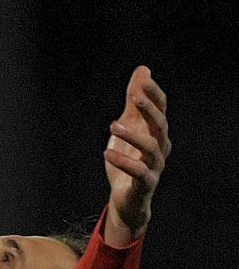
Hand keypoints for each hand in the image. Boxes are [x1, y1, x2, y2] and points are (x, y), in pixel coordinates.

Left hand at [102, 66, 168, 245]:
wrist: (126, 198)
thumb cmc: (128, 159)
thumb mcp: (128, 126)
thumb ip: (134, 102)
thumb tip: (143, 70)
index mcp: (156, 132)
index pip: (160, 109)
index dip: (153, 94)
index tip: (143, 79)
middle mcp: (161, 147)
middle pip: (160, 125)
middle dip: (149, 110)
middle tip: (134, 97)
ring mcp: (155, 166)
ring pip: (151, 147)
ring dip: (133, 135)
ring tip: (112, 126)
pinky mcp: (146, 183)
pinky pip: (139, 171)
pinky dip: (124, 162)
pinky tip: (107, 154)